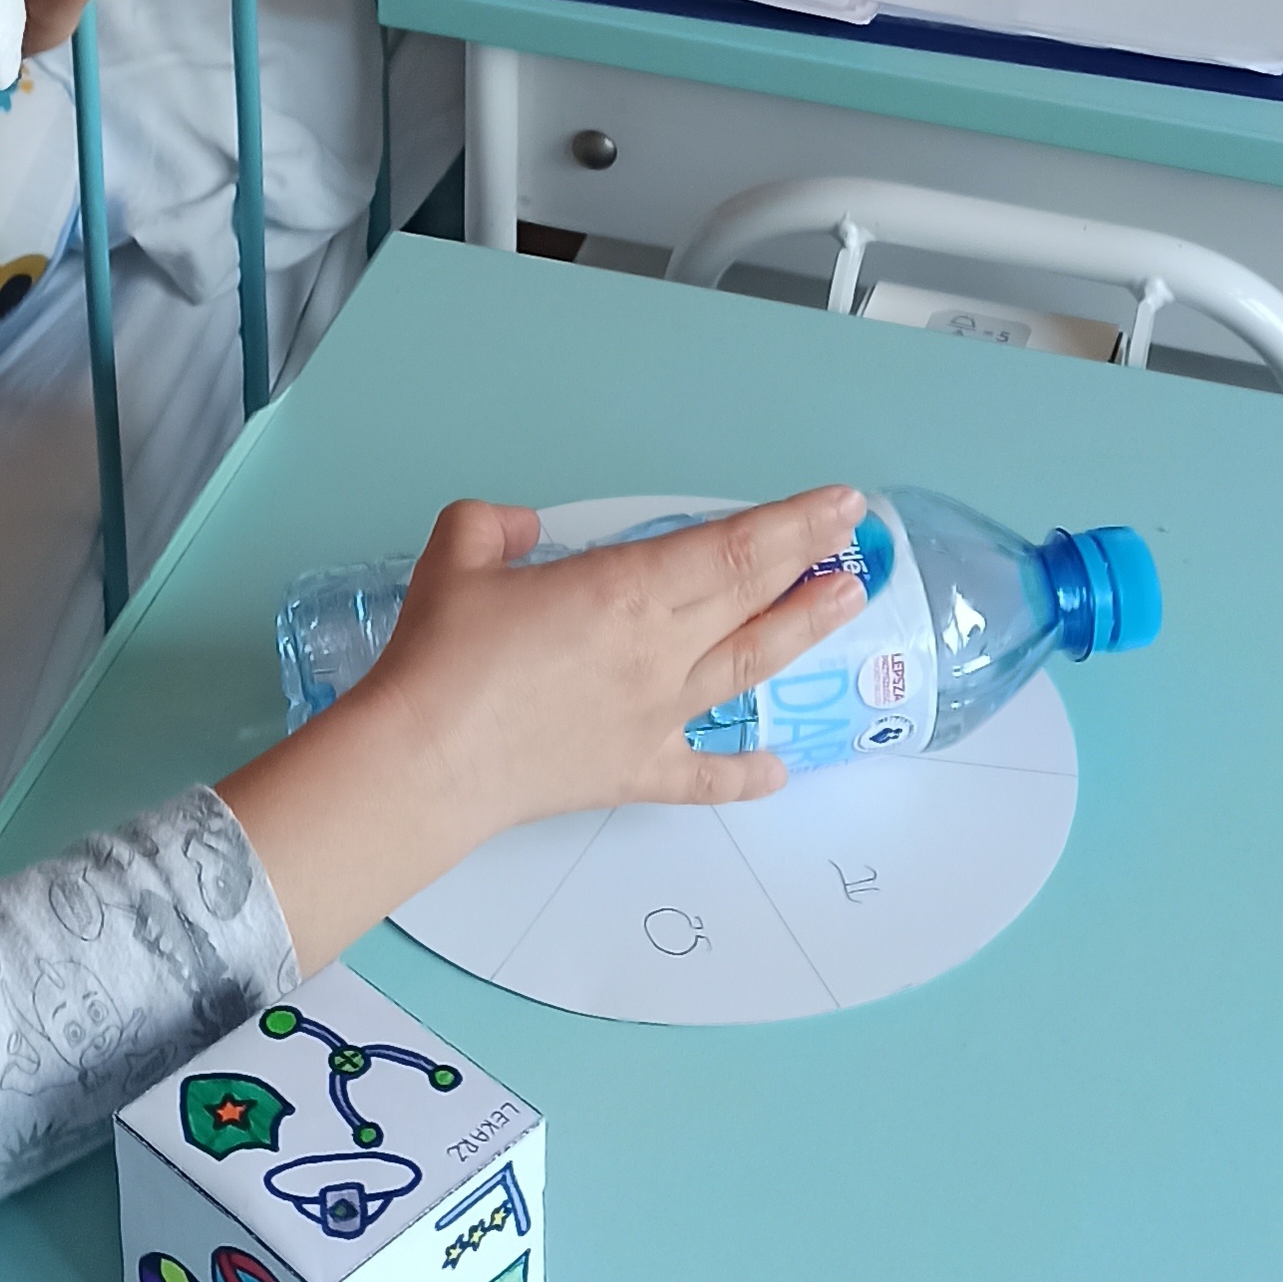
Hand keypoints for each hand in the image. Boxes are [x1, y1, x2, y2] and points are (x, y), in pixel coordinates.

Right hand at [220, 486, 866, 971]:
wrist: (427, 758)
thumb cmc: (442, 654)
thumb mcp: (457, 555)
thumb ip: (494, 524)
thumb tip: (526, 529)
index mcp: (626, 589)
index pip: (732, 547)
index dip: (792, 523)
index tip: (838, 504)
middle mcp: (660, 649)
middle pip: (752, 599)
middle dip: (809, 565)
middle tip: (854, 545)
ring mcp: (657, 716)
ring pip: (747, 669)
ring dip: (801, 634)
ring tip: (845, 607)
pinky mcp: (637, 772)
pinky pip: (704, 777)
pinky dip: (745, 775)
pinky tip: (780, 770)